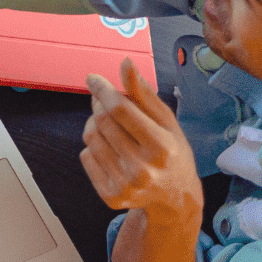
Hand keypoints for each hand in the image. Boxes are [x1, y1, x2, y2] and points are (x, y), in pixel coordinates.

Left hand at [82, 59, 202, 261]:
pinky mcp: (110, 196)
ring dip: (95, 124)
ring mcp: (125, 186)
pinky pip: (85, 156)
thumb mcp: (166, 121)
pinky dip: (93, 147)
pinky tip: (112, 151)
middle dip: (99, 105)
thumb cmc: (171, 151)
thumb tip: (125, 63)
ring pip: (90, 136)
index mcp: (162, 148)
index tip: (93, 79)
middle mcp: (143, 170)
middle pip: (102, 121)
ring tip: (113, 128)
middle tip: (105, 102)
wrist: (175, 199)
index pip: (120, 110)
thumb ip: (144, 93)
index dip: (103, 90)